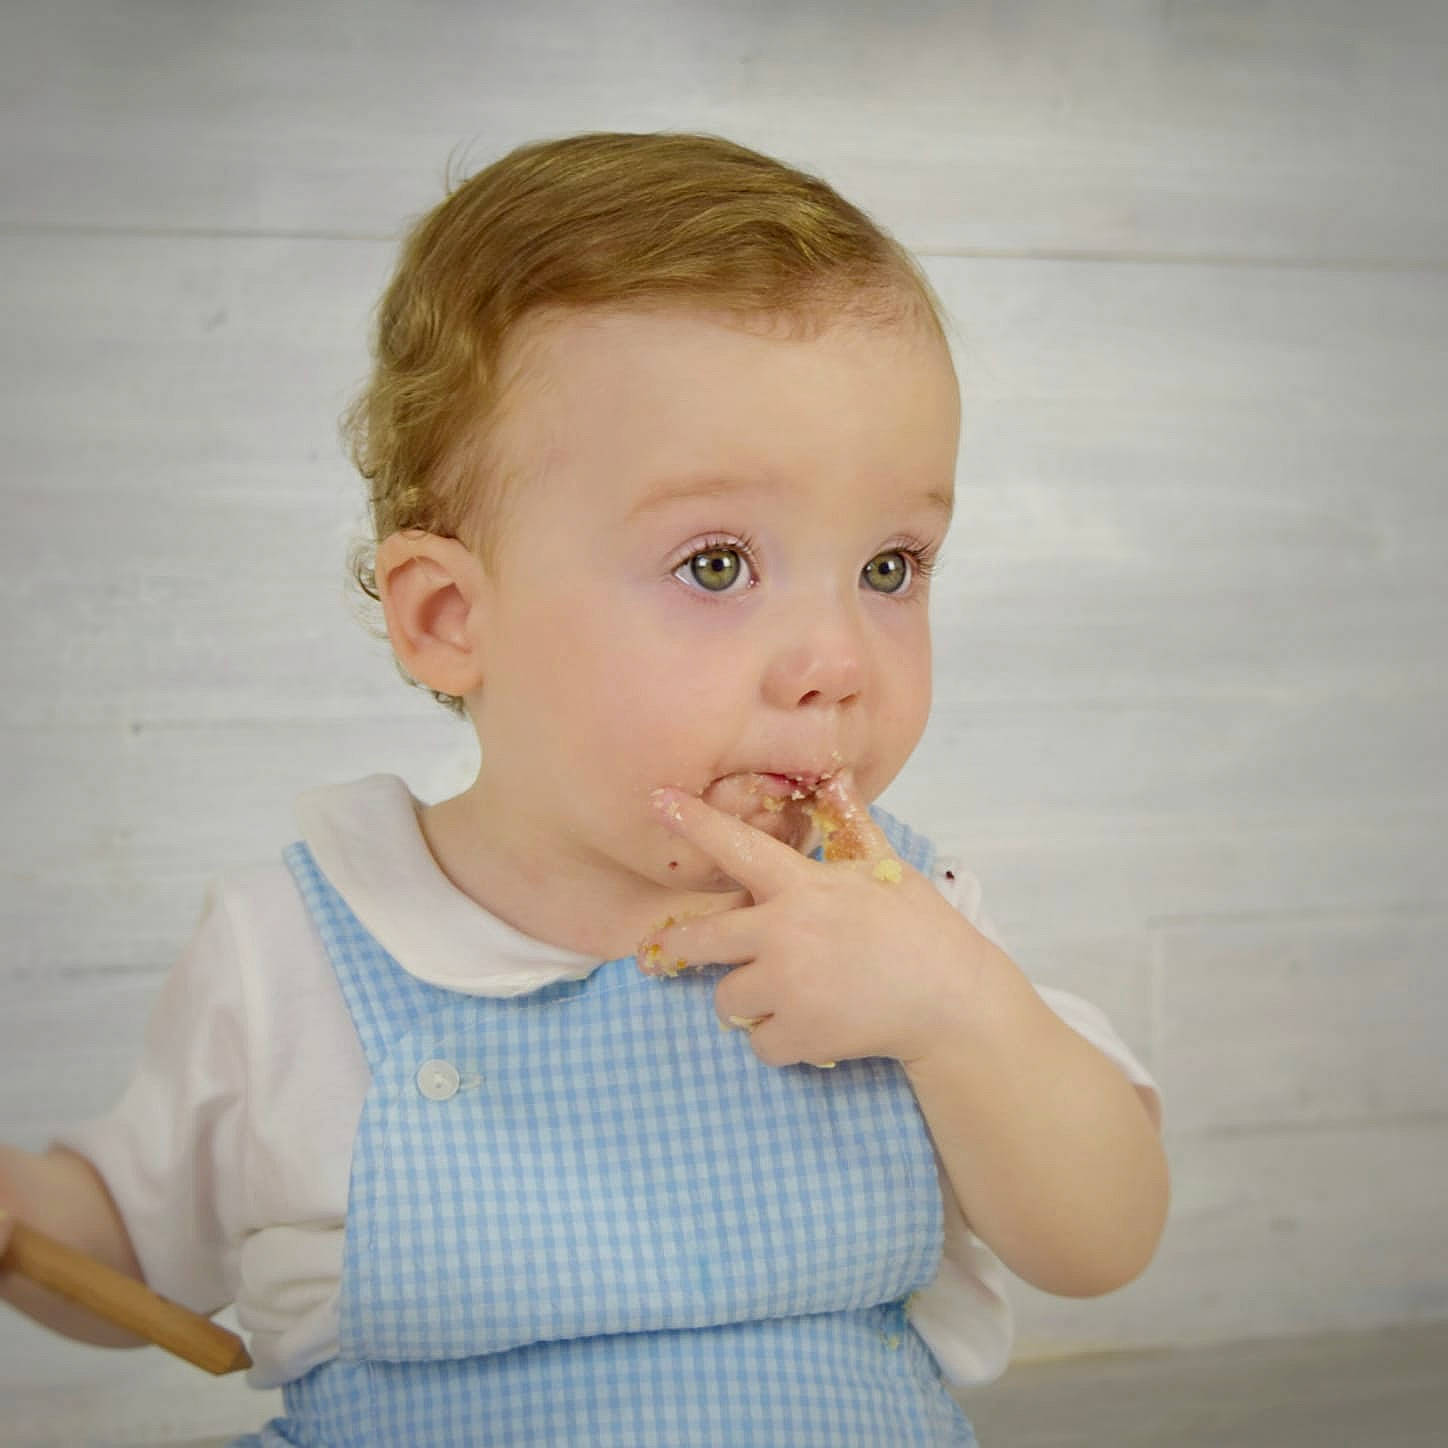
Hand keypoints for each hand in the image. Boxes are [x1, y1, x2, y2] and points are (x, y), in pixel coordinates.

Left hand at [640, 774, 987, 1068]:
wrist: (952, 1000)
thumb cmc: (919, 926)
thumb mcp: (886, 866)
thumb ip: (851, 823)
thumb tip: (838, 774)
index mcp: (803, 886)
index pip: (736, 847)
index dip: (694, 823)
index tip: (657, 800)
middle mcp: (784, 932)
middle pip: (700, 941)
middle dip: (681, 949)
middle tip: (673, 954)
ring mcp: (788, 986)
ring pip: (727, 999)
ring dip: (749, 1001)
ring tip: (791, 994)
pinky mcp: (798, 1034)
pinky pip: (758, 1043)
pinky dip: (779, 1041)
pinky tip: (812, 1026)